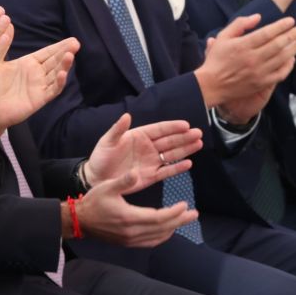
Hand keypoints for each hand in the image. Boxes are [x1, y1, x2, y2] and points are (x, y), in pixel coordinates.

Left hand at [0, 38, 78, 151]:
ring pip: (56, 74)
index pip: (48, 53)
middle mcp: (36, 75)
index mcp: (28, 64)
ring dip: (64, 65)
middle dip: (66, 52)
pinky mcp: (38, 99)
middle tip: (76, 43)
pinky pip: (51, 91)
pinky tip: (62, 74)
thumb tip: (8, 23)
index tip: (72, 39)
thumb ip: (4, 44)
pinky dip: (58, 83)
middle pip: (55, 62)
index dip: (59, 46)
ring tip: (70, 55)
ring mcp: (39, 87)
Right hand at [71, 171, 197, 246]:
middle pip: (163, 229)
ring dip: (173, 228)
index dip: (174, 212)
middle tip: (194, 214)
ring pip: (158, 237)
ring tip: (183, 220)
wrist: (79, 221)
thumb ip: (124, 181)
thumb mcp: (107, 187)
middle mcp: (132, 232)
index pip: (159, 217)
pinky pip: (150, 242)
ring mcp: (130, 239)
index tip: (185, 205)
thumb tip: (137, 173)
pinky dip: (162, 236)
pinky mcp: (128, 243)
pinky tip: (167, 230)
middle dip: (180, 221)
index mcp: (129, 217)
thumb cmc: (93, 202)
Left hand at [85, 113, 201, 191]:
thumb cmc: (100, 158)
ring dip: (185, 149)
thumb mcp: (107, 142)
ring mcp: (151, 161)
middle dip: (184, 137)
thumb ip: (118, 129)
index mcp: (138, 136)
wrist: (96, 179)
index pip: (159, 129)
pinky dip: (177, 167)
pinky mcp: (151, 176)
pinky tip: (188, 163)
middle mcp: (147, 147)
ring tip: (198, 144)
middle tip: (198, 133)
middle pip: (169, 141)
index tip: (186, 125)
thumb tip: (127, 115)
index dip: (172, 127)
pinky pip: (167, 171)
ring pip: (171, 154)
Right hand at [204, 25, 294, 124]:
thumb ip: (239, 24)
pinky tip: (292, 58)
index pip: (267, 33)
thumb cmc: (216, 60)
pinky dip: (289, 65)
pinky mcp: (262, 83)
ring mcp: (259, 72)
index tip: (291, 21)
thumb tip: (258, 17)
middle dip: (292, 35)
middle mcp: (253, 58)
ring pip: (283, 58)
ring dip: (295, 48)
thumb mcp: (222, 37)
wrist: (212, 85)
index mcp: (242, 45)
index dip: (281, 26)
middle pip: (279, 44)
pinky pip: (281, 73)